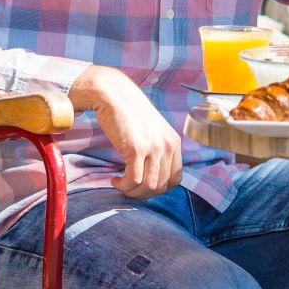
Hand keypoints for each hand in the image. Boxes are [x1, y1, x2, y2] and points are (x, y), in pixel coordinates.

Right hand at [69, 65, 182, 198]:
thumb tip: (153, 178)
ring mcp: (153, 147)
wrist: (114, 95)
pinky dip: (124, 186)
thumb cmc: (128, 113)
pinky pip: (133, 180)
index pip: (175, 180)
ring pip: (148, 186)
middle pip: (161, 186)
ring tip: (120, 185)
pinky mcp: (136, 148)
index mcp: (174, 143)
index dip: (158, 189)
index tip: (143, 187)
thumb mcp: (152, 132)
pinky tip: (115, 181)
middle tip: (128, 189)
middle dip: (143, 194)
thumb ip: (157, 150)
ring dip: (132, 192)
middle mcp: (167, 146)